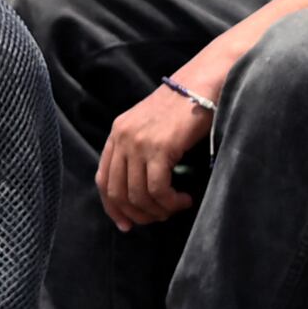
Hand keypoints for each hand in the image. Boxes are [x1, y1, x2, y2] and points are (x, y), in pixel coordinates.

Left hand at [98, 82, 213, 231]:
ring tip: (176, 207)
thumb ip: (140, 151)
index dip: (113, 208)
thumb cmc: (185, 106)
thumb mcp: (152, 127)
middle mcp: (122, 137)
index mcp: (117, 133)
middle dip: (138, 214)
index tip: (127, 225)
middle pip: (117, 192)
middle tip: (159, 217)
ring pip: (138, 195)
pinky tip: (183, 200)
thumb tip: (141, 192)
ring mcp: (139, 142)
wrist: (204, 83)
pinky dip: (170, 202)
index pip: (103, 180)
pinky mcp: (159, 147)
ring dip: (158, 209)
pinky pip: (157, 189)